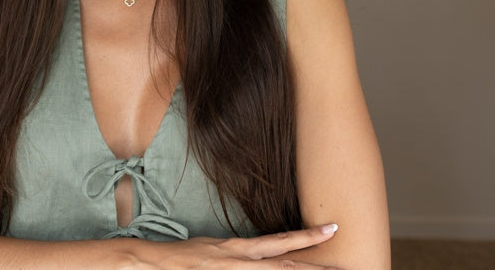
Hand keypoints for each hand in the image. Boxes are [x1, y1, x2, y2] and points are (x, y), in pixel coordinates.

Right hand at [134, 223, 343, 267]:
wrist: (152, 262)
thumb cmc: (182, 257)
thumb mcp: (214, 248)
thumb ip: (239, 254)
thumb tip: (262, 255)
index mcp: (238, 248)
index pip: (281, 242)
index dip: (307, 237)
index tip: (331, 229)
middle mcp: (238, 260)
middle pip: (285, 263)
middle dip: (315, 265)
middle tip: (343, 263)